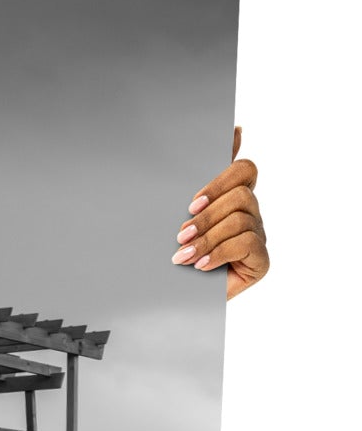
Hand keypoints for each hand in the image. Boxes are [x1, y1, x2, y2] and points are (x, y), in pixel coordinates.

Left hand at [173, 126, 267, 297]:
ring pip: (241, 219)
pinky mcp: (261, 261)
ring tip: (182, 256)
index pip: (244, 170)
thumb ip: (191, 181)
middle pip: (241, 195)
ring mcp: (258, 236)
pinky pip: (247, 244)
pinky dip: (219, 253)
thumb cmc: (173, 252)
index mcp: (231, 197)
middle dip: (206, 216)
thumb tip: (227, 132)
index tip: (192, 202)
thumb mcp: (175, 215)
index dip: (221, 179)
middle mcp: (249, 213)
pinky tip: (200, 265)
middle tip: (180, 235)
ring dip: (207, 237)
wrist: (170, 297)